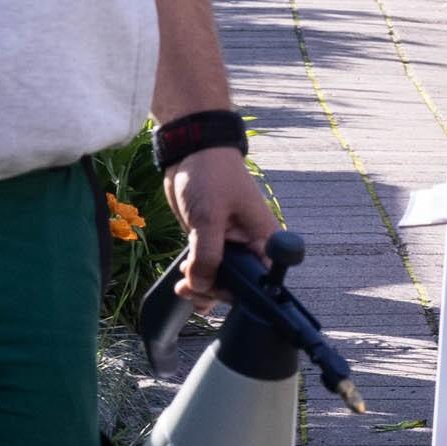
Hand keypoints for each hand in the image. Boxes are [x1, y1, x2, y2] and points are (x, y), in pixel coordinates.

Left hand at [173, 145, 280, 298]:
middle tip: (192, 286)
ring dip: (201, 287)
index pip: (260, 281)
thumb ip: (206, 255)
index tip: (216, 293)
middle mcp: (250, 246)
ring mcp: (229, 245)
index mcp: (263, 240)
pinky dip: (195, 278)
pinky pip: (206, 268)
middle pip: (238, 285)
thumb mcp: (208, 217)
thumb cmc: (211, 176)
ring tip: (183, 284)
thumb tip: (201, 285)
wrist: (191, 151)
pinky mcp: (210, 241)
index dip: (240, 294)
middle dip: (214, 290)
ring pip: (219, 280)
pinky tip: (184, 281)